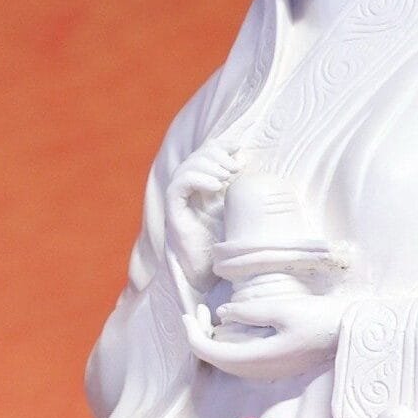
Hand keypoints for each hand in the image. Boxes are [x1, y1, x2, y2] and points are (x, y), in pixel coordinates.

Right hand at [166, 139, 240, 288]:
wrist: (208, 272)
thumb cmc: (224, 245)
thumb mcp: (237, 209)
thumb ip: (239, 187)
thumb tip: (244, 160)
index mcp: (202, 188)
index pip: (204, 155)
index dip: (219, 146)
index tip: (237, 147)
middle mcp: (188, 192)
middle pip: (194, 158)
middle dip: (215, 155)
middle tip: (233, 168)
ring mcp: (179, 201)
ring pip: (186, 168)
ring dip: (208, 166)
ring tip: (226, 177)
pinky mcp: (174, 211)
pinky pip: (179, 185)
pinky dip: (197, 179)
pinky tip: (215, 185)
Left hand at [183, 295, 349, 380]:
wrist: (349, 334)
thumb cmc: (319, 318)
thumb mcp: (283, 309)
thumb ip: (250, 313)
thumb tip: (222, 314)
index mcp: (259, 358)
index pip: (211, 352)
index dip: (193, 334)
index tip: (191, 312)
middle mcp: (259, 371)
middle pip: (215, 360)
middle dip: (199, 335)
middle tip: (199, 311)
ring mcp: (266, 372)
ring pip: (225, 362)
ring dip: (212, 341)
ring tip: (208, 316)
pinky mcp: (272, 367)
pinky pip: (238, 361)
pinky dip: (226, 345)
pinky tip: (229, 327)